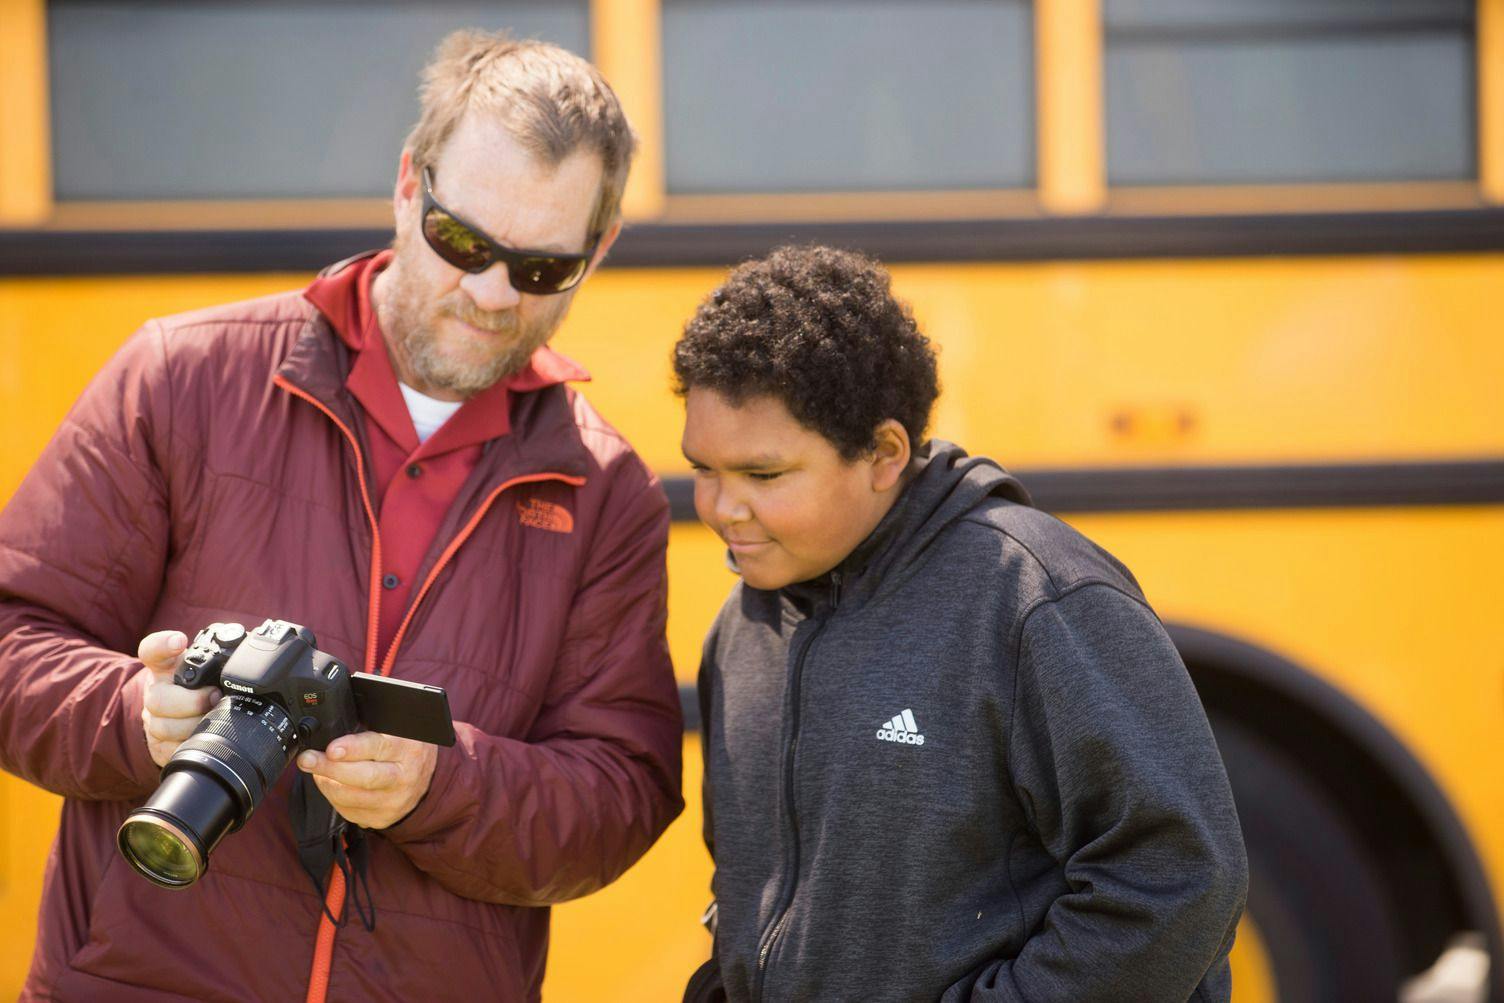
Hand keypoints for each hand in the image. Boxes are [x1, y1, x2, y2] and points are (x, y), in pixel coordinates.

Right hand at [138, 629, 220, 767]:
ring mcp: (154, 718)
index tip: (179, 641)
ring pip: (162, 726)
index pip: (154, 650)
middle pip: (158, 698)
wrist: (184, 717)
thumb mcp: (209, 669)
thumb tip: (255, 651)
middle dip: (191, 701)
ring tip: (213, 719)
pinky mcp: (157, 743)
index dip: (163, 645)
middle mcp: (156, 691)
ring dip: (192, 725)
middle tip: (215, 697)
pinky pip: (167, 749)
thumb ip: (223, 657)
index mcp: (167, 667)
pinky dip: (187, 745)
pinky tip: (202, 739)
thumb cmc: (203, 688)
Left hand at [296, 731, 437, 829]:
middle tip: (308, 759)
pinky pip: (349, 811)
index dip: (353, 748)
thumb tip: (342, 710)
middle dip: (330, 768)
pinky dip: (333, 797)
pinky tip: (329, 783)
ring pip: (351, 797)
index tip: (331, 748)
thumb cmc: (403, 747)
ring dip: (326, 783)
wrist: (425, 779)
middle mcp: (405, 777)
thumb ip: (376, 720)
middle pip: (364, 777)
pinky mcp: (382, 818)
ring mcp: (394, 801)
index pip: (379, 747)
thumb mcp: (398, 728)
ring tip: (315, 769)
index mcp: (409, 748)